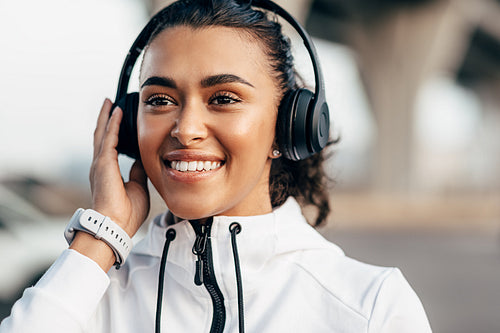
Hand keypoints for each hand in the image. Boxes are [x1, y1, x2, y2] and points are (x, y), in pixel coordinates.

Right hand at [89, 98, 149, 236]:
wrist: (116, 224)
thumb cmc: (127, 212)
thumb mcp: (138, 186)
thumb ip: (138, 171)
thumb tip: (143, 159)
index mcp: (108, 171)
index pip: (110, 146)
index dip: (114, 131)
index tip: (119, 118)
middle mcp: (101, 165)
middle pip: (102, 135)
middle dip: (106, 119)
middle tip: (110, 103)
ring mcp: (100, 164)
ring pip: (102, 133)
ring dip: (107, 116)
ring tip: (110, 102)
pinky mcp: (103, 163)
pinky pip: (108, 138)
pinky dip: (113, 124)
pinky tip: (117, 112)